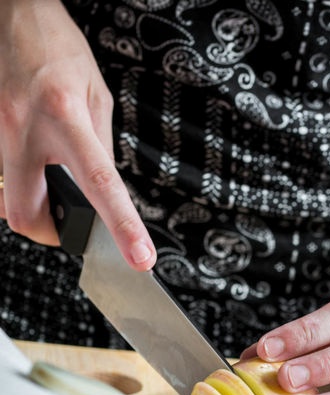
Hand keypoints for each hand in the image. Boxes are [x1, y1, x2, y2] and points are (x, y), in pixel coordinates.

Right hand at [0, 0, 155, 269]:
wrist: (11, 15)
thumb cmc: (58, 50)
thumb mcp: (96, 96)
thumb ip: (100, 147)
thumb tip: (103, 192)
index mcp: (65, 117)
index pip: (99, 185)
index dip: (122, 227)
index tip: (140, 258)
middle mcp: (23, 130)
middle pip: (27, 215)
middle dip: (50, 232)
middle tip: (68, 223)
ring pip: (8, 199)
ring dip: (34, 202)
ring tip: (50, 178)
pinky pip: (0, 177)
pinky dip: (19, 181)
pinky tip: (32, 161)